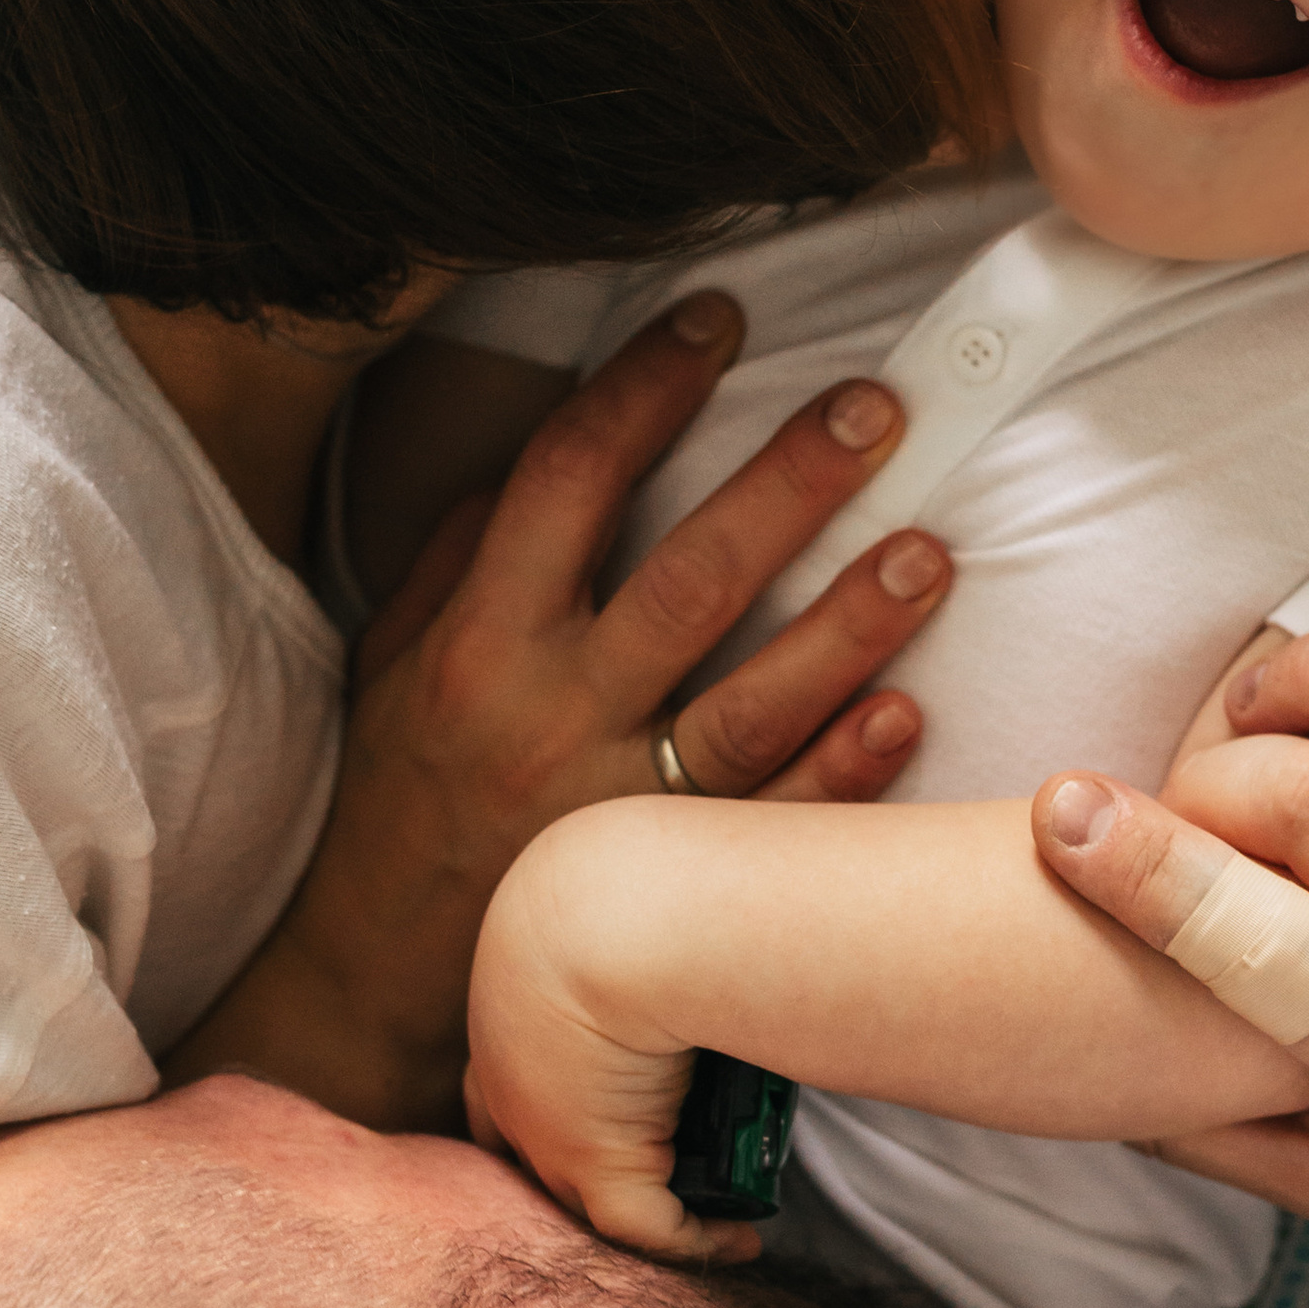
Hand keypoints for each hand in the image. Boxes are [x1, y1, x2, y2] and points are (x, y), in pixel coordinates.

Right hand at [171, 296, 949, 1125]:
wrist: (377, 988)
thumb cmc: (399, 801)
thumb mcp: (393, 663)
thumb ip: (463, 555)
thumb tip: (547, 446)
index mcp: (475, 643)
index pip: (566, 482)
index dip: (645, 389)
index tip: (720, 318)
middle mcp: (549, 718)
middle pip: (687, 580)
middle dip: (788, 486)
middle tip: (879, 408)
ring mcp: (617, 812)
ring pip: (750, 705)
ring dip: (848, 625)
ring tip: (931, 550)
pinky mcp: (667, 893)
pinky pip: (770, 826)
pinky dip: (839, 773)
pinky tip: (905, 713)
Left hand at [464, 833, 747, 1264]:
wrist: (627, 906)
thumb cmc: (645, 881)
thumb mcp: (628, 898)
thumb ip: (652, 918)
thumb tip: (714, 893)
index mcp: (508, 1000)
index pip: (504, 1075)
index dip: (540, 1102)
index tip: (602, 1106)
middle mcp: (509, 1072)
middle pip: (526, 1150)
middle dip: (576, 1171)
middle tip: (659, 1171)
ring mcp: (543, 1126)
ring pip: (582, 1196)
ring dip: (645, 1206)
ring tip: (710, 1209)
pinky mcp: (590, 1160)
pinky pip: (644, 1227)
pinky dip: (694, 1242)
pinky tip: (739, 1239)